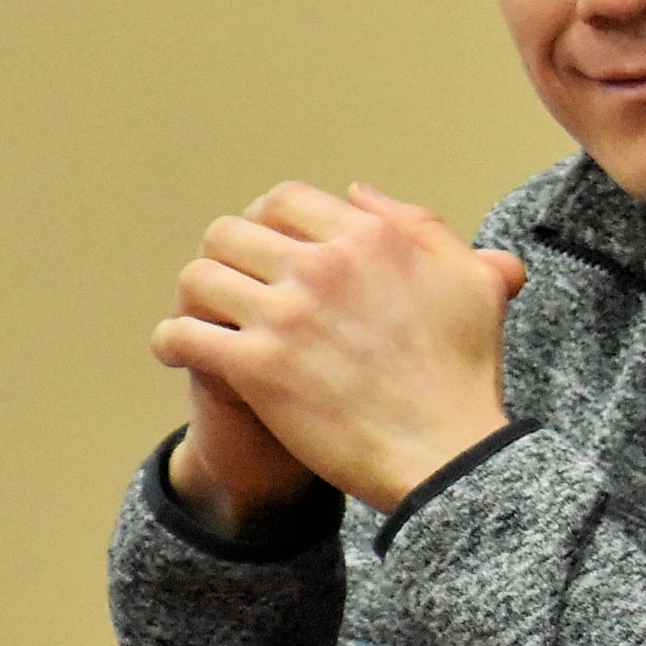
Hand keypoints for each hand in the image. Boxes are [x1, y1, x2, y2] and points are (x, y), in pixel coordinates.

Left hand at [150, 184, 525, 514]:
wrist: (448, 453)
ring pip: (198, 276)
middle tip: (230, 287)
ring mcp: (287, 315)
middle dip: (225, 257)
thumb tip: (358, 192)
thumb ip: (422, 225)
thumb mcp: (473, 281)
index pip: (285, 201)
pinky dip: (171, 341)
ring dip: (195, 297)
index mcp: (371, 238)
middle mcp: (324, 265)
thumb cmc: (465, 373)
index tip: (266, 250)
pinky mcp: (258, 366)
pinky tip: (180, 352)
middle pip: (231, 232)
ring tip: (203, 318)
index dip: (267, 221)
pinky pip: (182, 335)